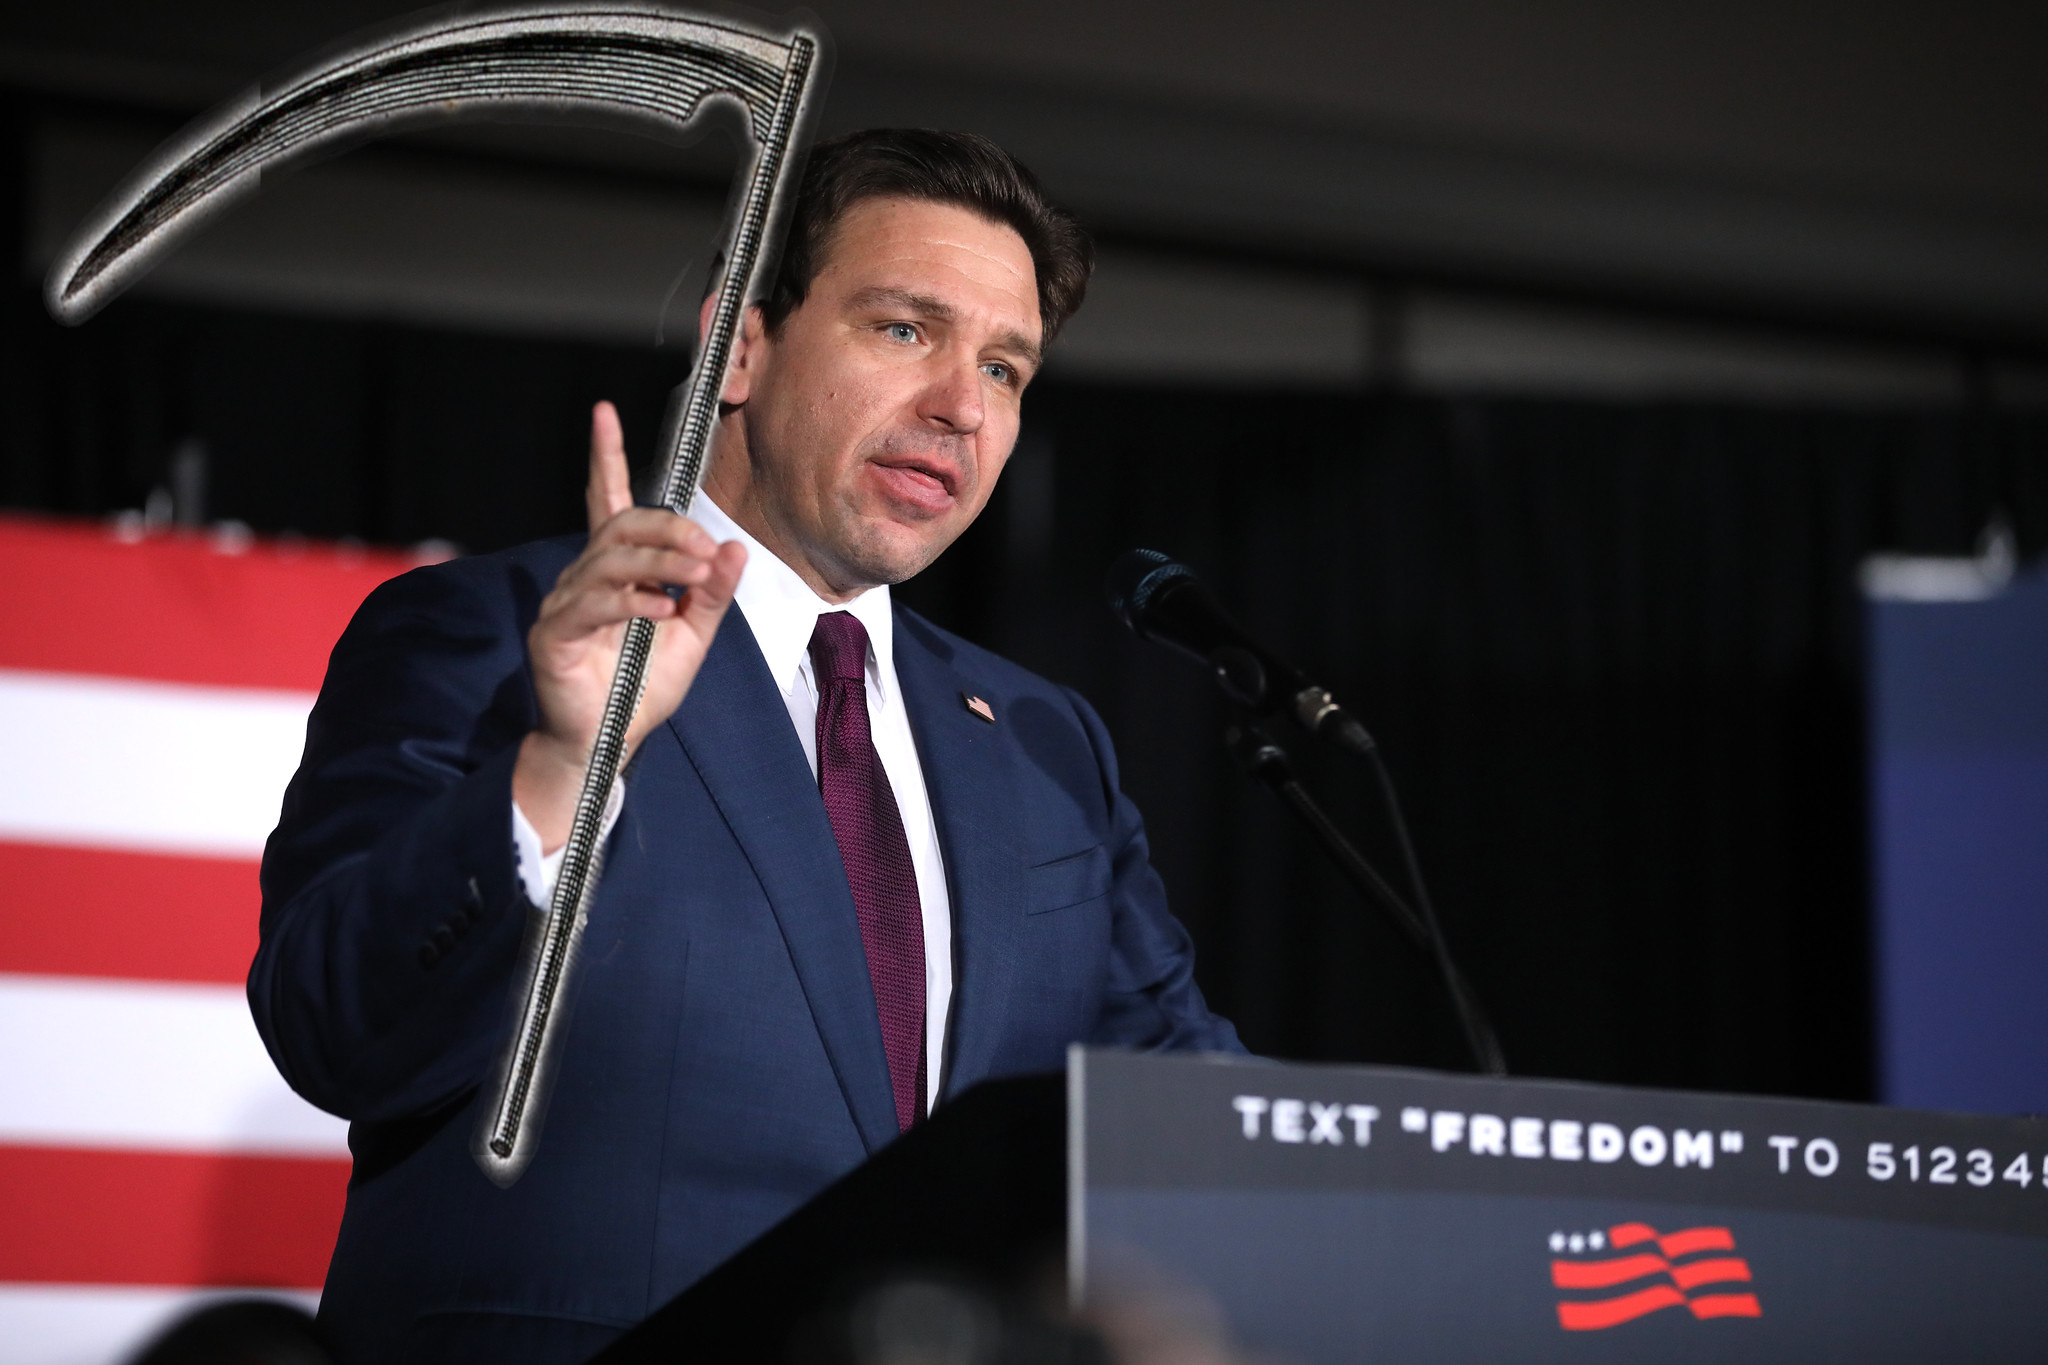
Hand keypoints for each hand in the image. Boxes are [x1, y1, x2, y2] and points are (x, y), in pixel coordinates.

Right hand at [513, 401, 745, 850]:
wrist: (609, 743)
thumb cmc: (643, 688)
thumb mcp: (693, 637)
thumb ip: (711, 593)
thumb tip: (734, 549)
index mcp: (616, 571)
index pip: (610, 502)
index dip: (606, 456)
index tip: (604, 411)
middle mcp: (584, 577)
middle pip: (623, 526)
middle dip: (668, 529)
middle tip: (705, 549)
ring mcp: (565, 604)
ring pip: (611, 560)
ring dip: (660, 563)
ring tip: (694, 576)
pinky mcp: (553, 635)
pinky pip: (593, 604)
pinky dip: (631, 602)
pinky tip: (660, 610)